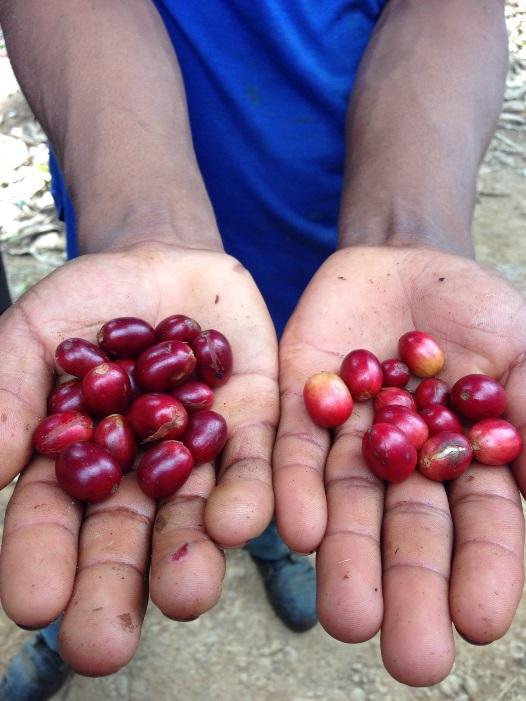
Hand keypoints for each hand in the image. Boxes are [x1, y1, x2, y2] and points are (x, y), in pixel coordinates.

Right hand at [0, 241, 277, 674]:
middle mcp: (139, 474)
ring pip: (193, 514)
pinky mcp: (251, 428)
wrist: (162, 264)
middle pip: (124, 539)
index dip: (39, 558)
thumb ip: (10, 393)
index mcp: (77, 463)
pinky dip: (247, 493)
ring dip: (190, 555)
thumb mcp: (35, 335)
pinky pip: (251, 466)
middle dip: (113, 588)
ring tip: (185, 596)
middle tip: (101, 646)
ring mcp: (197, 454)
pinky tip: (240, 523)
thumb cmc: (88, 303)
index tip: (32, 602)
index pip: (51, 519)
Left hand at [275, 245, 524, 685]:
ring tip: (348, 617)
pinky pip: (295, 453)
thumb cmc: (480, 312)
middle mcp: (403, 467)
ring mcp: (350, 439)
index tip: (478, 621)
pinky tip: (301, 531)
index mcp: (463, 465)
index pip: (479, 527)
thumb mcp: (525, 358)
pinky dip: (297, 490)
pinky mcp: (300, 408)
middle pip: (408, 533)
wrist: (408, 262)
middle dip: (411, 588)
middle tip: (410, 656)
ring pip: (348, 506)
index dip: (482, 571)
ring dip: (348, 559)